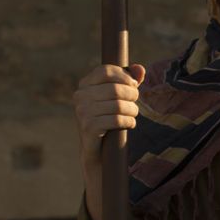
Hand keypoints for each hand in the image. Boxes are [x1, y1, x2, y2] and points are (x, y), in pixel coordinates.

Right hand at [72, 63, 144, 219]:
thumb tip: (140, 68)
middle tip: (135, 104)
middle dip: (132, 96)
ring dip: (132, 111)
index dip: (124, 76)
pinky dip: (128, 122)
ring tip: (132, 115)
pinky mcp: (88, 128)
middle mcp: (80, 96)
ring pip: (118, 104)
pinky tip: (129, 124)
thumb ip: (129, 81)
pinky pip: (116, 119)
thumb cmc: (110, 119)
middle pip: (115, 88)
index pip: (106, 70)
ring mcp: (81, 112)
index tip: (134, 85)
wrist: (98, 151)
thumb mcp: (119, 97)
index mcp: (85, 85)